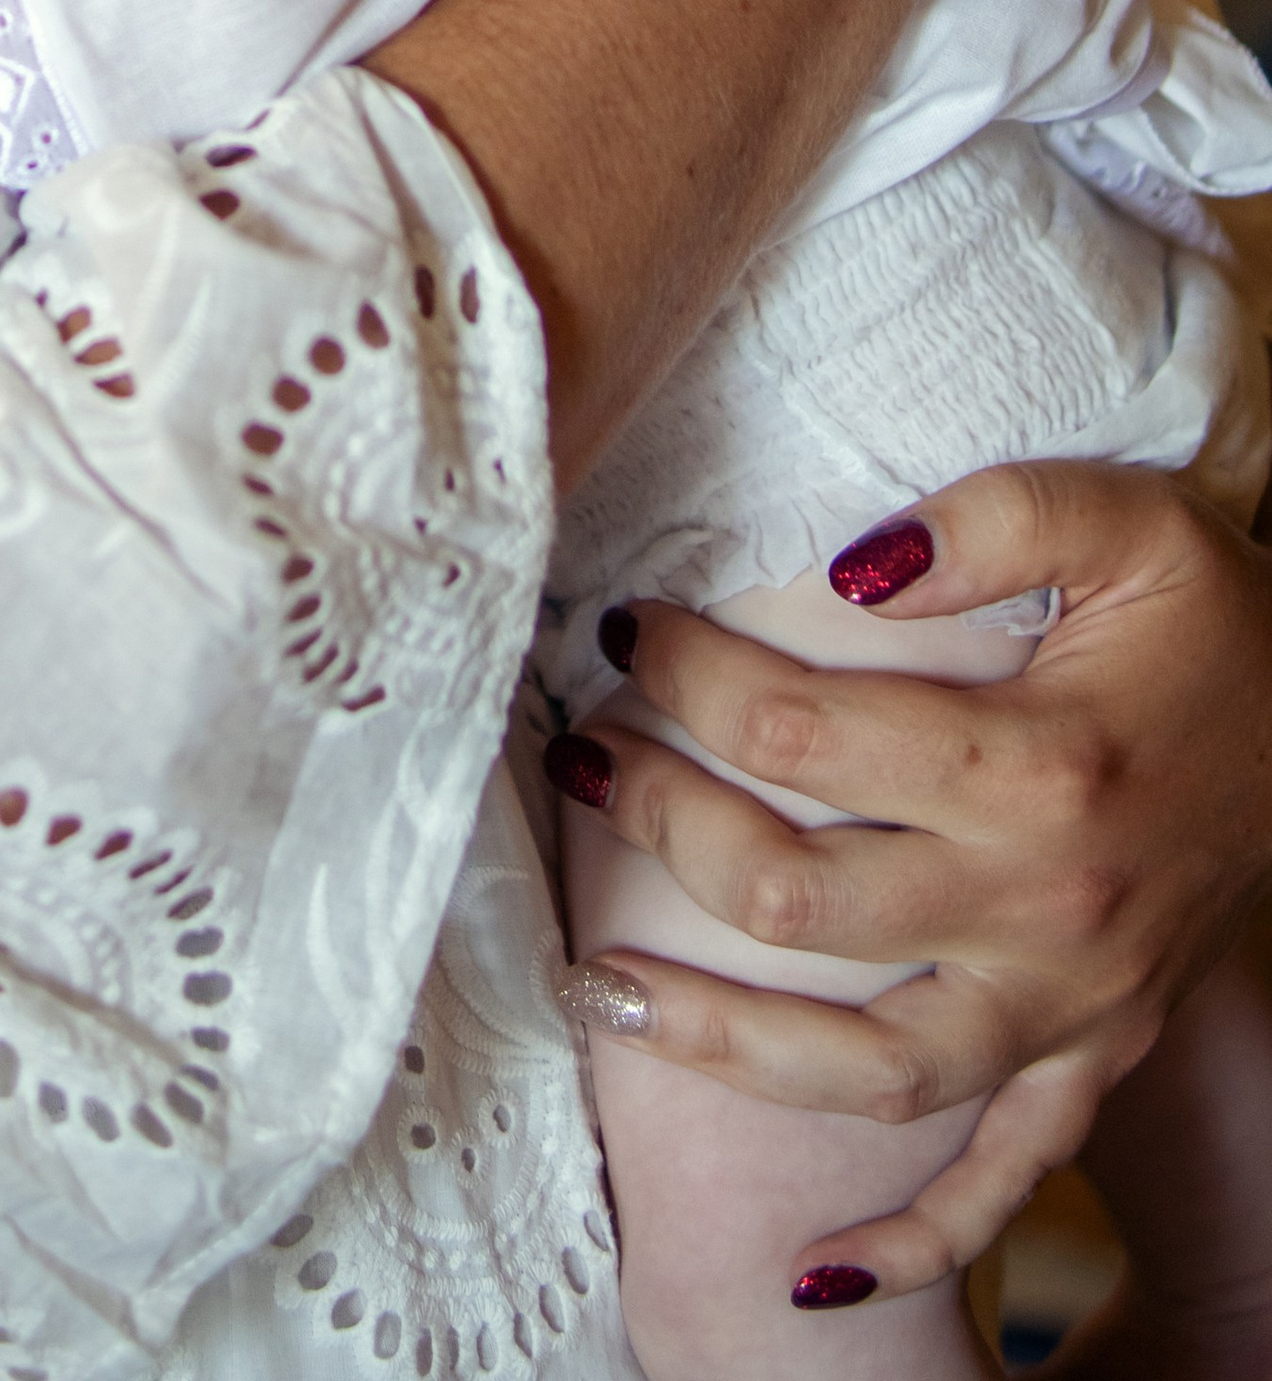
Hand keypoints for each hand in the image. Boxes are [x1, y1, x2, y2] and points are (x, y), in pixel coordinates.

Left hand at [560, 461, 1271, 1302]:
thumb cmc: (1208, 609)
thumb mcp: (1129, 517)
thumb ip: (990, 519)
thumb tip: (848, 562)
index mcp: (1042, 766)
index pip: (802, 734)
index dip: (691, 679)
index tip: (633, 635)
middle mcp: (1050, 907)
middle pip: (802, 903)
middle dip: (663, 823)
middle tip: (584, 759)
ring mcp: (1075, 1003)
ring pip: (875, 1074)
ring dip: (722, 1043)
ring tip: (595, 992)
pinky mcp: (1098, 1056)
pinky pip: (1006, 1181)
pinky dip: (917, 1244)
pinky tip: (814, 1276)